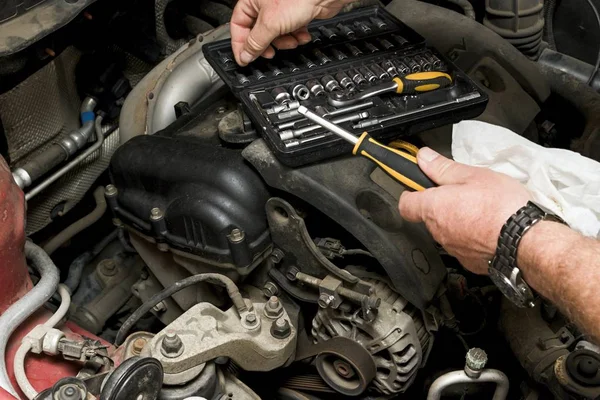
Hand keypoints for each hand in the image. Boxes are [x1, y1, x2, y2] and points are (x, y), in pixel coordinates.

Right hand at [230, 0, 349, 65]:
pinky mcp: (296, 14)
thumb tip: (245, 55)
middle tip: (270, 53)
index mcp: (252, 1)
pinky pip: (290, 31)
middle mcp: (265, 4)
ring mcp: (281, 9)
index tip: (244, 60)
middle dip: (267, 45)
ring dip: (285, 42)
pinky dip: (296, 36)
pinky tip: (303, 36)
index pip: (238, 25)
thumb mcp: (270, 24)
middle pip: (258, 32)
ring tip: (292, 41)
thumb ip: (256, 42)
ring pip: (276, 34)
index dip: (240, 44)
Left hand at [399, 147, 530, 273]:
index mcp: (434, 208)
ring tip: (481, 210)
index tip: (419, 186)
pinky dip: (472, 237)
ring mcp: (453, 249)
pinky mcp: (469, 262)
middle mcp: (438, 231)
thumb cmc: (500, 206)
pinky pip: (464, 246)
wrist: (525, 240)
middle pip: (429, 217)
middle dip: (441, 205)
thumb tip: (423, 158)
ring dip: (457, 221)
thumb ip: (443, 168)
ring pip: (447, 231)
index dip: (411, 193)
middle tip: (462, 193)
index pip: (406, 204)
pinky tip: (489, 228)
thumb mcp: (473, 176)